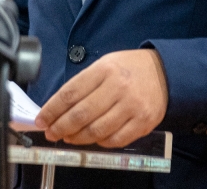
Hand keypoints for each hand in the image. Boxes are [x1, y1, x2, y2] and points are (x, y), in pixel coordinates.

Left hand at [34, 49, 167, 147]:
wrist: (165, 72)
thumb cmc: (128, 68)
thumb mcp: (104, 65)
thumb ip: (84, 84)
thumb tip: (59, 107)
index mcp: (104, 70)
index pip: (70, 93)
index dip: (52, 109)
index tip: (41, 119)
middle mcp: (118, 88)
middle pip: (81, 114)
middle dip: (61, 127)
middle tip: (51, 132)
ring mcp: (132, 106)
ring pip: (97, 130)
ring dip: (77, 137)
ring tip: (68, 137)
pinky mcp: (144, 122)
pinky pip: (116, 139)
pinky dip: (100, 142)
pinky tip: (92, 139)